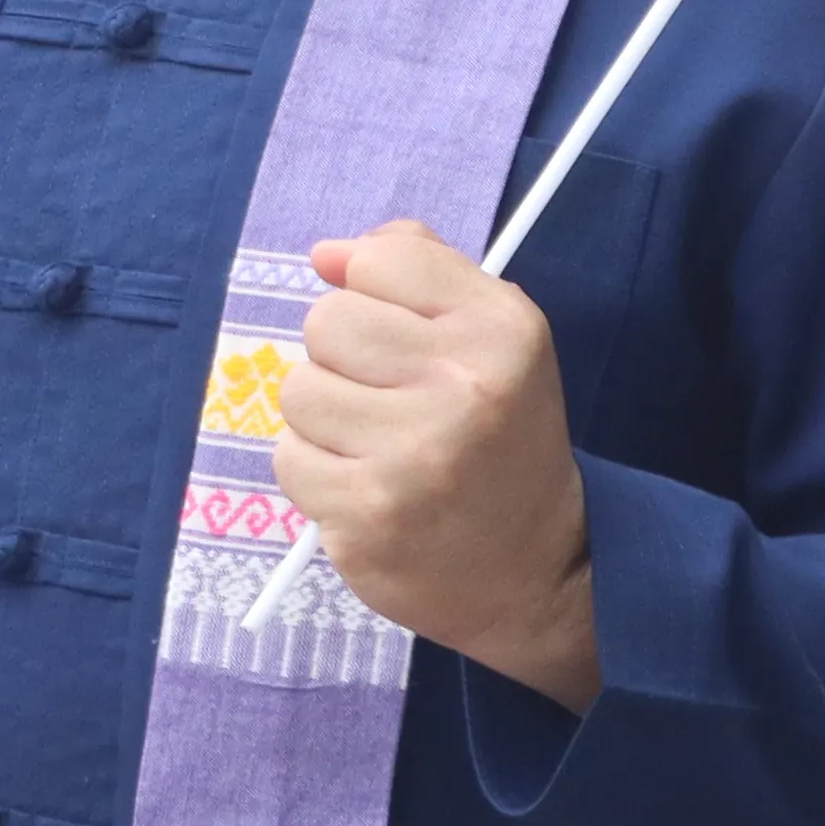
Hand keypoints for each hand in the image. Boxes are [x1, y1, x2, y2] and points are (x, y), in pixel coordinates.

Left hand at [278, 221, 601, 708]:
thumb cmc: (501, 438)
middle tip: (391, 402)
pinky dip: (316, 473)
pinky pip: (289, 457)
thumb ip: (419, 271)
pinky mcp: (365, 514)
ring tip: (379, 448)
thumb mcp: (493, 337)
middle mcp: (463, 387)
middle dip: (344, 358)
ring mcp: (413, 455)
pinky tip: (367, 489)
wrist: (536, 571)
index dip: (375, 295)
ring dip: (326, 419)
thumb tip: (326, 255)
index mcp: (503, 330)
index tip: (406, 337)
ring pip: (298, 390)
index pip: (379, 261)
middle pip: (326, 322)